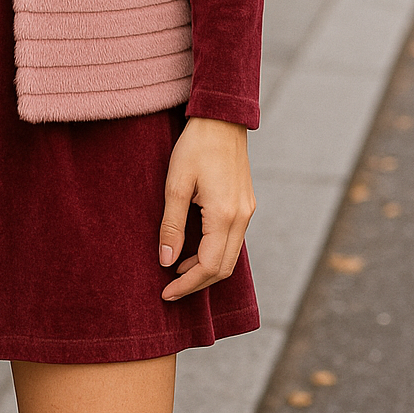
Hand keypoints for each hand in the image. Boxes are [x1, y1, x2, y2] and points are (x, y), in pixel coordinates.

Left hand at [158, 117, 255, 299]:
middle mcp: (242, 217)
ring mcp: (247, 211)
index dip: (188, 285)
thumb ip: (171, 226)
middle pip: (224, 268)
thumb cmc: (195, 146)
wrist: (221, 119)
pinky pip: (233, 240)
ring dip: (206, 268)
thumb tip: (166, 261)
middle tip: (170, 287)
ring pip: (230, 256)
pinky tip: (194, 248)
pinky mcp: (246, 205)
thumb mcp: (175, 184)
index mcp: (225, 215)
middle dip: (197, 282)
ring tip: (177, 268)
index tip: (166, 293)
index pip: (210, 266)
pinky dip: (215, 252)